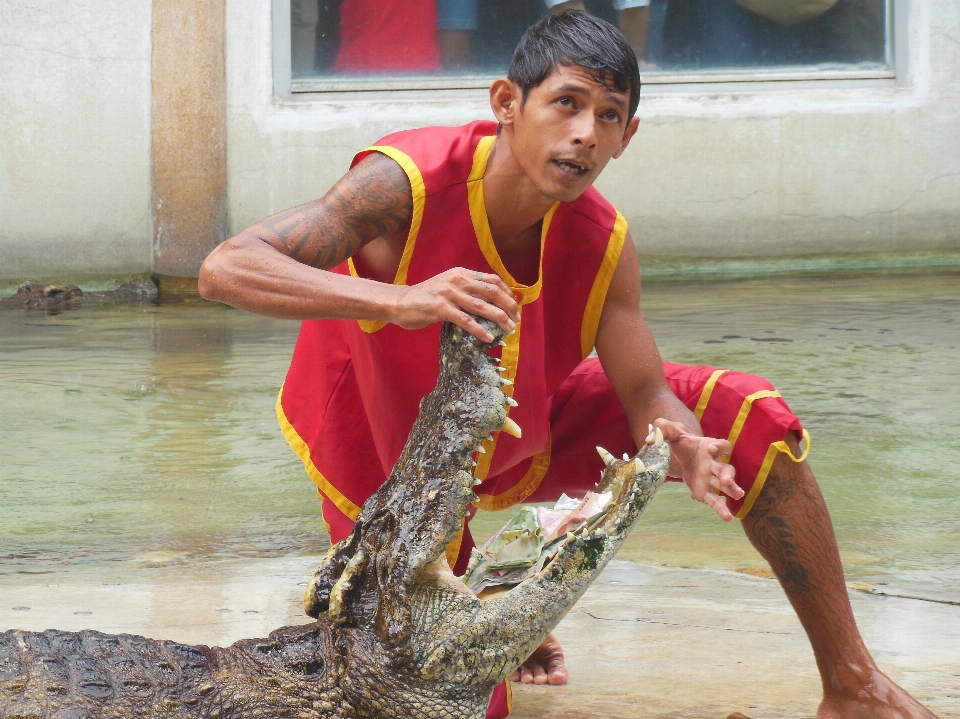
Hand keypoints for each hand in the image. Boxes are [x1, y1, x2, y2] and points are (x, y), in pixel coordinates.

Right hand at [391, 268, 518, 341]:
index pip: (492, 280)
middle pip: (491, 291)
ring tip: (509, 329)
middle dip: (508, 306)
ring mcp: (448, 294)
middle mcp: (457, 280)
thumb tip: (490, 302)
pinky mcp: (440, 308)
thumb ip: (467, 289)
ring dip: (498, 319)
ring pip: (481, 306)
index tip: (515, 307)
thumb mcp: (449, 286)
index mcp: (461, 273)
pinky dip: (479, 330)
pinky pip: (465, 320)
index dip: (507, 293)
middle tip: (516, 320)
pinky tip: (488, 338)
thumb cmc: (426, 297)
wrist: (399, 302)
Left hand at [651, 419, 743, 521]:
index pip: (721, 445)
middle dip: (727, 474)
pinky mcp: (705, 491)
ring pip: (724, 485)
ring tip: (738, 495)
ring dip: (731, 489)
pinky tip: (728, 518)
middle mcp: (714, 463)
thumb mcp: (670, 431)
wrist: (681, 454)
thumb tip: (649, 440)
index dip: (719, 446)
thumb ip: (661, 429)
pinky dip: (721, 508)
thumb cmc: (680, 441)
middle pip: (725, 468)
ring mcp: (711, 478)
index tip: (712, 448)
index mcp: (708, 447)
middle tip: (726, 480)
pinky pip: (714, 500)